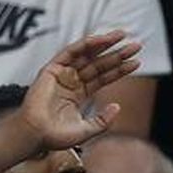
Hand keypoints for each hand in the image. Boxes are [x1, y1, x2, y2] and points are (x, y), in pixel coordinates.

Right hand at [17, 31, 142, 151]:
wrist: (36, 135)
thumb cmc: (56, 136)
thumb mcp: (87, 130)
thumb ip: (103, 121)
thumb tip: (118, 106)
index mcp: (79, 94)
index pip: (104, 77)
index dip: (120, 69)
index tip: (137, 62)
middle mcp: (72, 81)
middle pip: (99, 64)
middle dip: (117, 54)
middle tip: (136, 46)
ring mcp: (62, 74)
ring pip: (87, 55)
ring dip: (104, 44)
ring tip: (122, 36)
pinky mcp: (52, 69)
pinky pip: (70, 52)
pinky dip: (85, 44)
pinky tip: (101, 40)